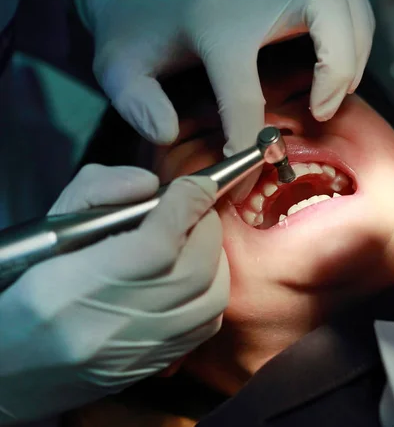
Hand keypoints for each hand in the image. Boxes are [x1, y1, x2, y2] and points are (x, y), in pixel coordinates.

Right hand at [0, 164, 228, 422]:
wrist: (11, 367)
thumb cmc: (23, 289)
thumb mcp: (47, 230)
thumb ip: (95, 194)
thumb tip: (148, 184)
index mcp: (68, 290)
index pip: (156, 244)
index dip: (186, 206)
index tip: (197, 185)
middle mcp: (107, 330)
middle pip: (193, 270)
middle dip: (206, 226)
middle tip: (198, 207)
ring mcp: (134, 355)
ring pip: (209, 299)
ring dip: (215, 257)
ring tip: (197, 237)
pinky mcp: (151, 366)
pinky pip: (205, 325)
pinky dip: (212, 289)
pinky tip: (196, 272)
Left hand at [59, 0, 373, 164]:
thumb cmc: (135, 29)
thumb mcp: (116, 67)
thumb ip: (136, 102)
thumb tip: (167, 133)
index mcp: (210, 22)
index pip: (242, 83)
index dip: (247, 133)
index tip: (247, 162)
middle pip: (324, 6)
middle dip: (338, 65)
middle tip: (322, 110)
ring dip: (355, 46)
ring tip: (336, 91)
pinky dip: (357, 30)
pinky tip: (340, 64)